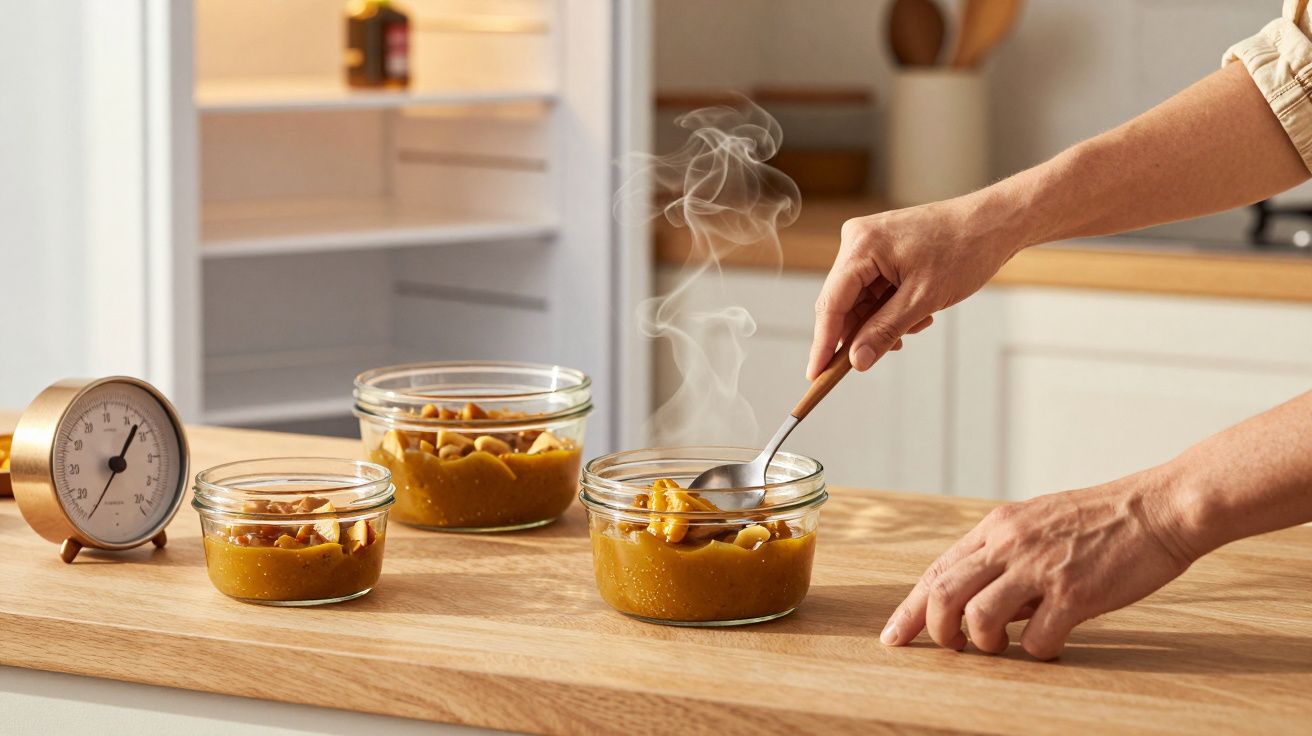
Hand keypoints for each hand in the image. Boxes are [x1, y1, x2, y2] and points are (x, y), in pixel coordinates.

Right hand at [807, 195, 1023, 379]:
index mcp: (861, 246)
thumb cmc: (964, 250)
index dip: (823, 343)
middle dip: (863, 331)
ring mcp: (869, 243)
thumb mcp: (923, 299)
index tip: (816, 374)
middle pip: (843, 302)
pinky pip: (874, 289)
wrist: (995, 223)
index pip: (831, 303)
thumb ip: (885, 330)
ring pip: (861, 299)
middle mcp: (858, 240)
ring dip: (883, 320)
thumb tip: (857, 361)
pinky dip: (892, 307)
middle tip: (874, 358)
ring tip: (918, 323)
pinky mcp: (883, 249)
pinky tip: (919, 311)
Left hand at [880, 469, 1201, 659]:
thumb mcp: (1038, 524)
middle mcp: (1009, 544)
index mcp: (997, 527)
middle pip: (942, 593)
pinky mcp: (1075, 593)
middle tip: (948, 647)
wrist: (1159, 508)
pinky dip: (1036, 652)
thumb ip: (1005, 558)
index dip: (910, 609)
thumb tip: (979, 604)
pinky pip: (1035, 639)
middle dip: (934, 630)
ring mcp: (1040, 568)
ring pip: (978, 618)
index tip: (893, 636)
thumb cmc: (1102, 521)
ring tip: (1002, 645)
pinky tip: (1052, 643)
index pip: (936, 570)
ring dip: (983, 643)